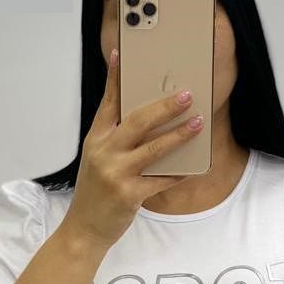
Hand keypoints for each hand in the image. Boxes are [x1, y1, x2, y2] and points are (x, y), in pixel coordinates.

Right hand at [63, 46, 203, 249]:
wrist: (84, 228)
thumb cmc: (96, 190)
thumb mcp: (98, 158)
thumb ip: (116, 138)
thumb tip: (150, 118)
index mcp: (96, 138)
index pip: (107, 102)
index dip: (116, 78)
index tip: (122, 55)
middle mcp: (104, 152)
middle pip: (137, 121)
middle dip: (164, 107)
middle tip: (186, 95)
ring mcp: (115, 173)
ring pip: (154, 149)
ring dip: (180, 135)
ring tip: (198, 123)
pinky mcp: (128, 194)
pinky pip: (161, 180)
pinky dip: (179, 173)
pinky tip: (194, 166)